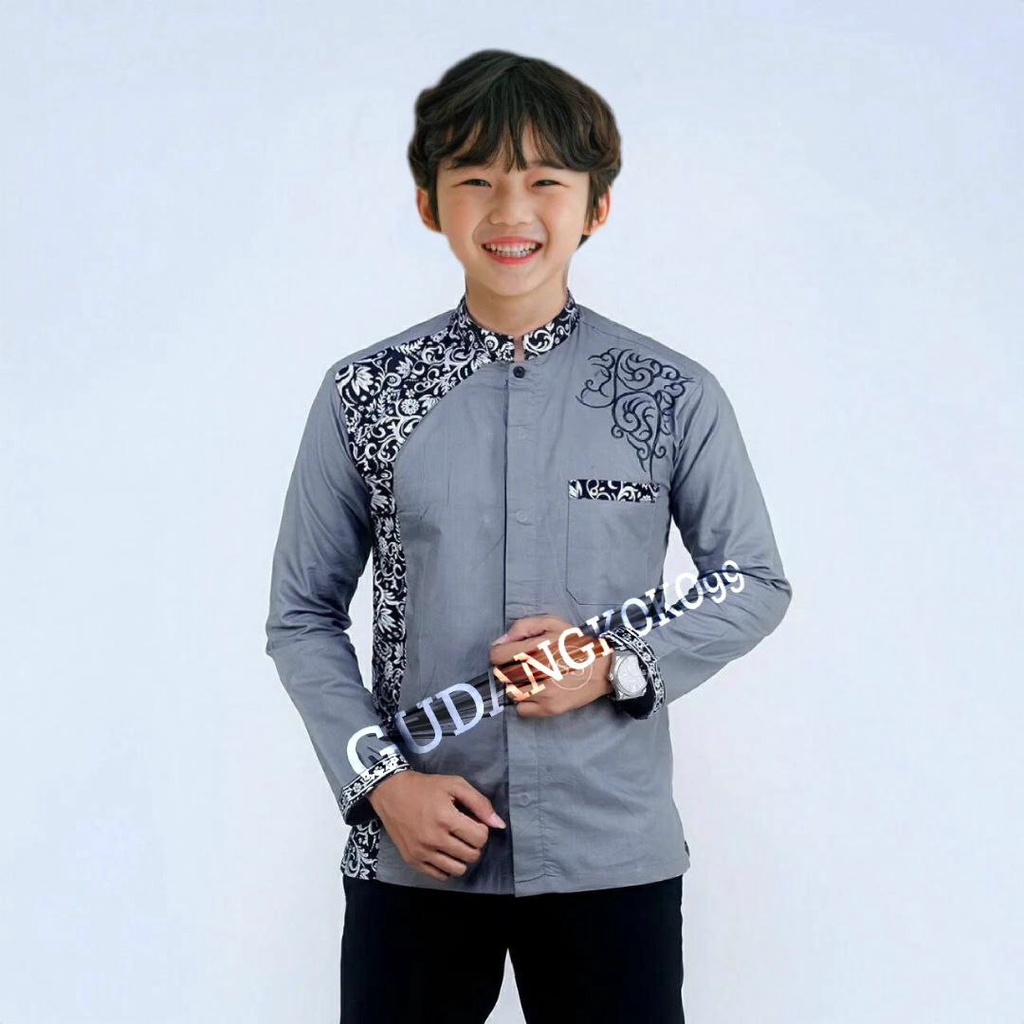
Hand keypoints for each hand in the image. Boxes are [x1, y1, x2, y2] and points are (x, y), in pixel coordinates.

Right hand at [367, 770, 505, 881]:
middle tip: (465, 832)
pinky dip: (447, 866)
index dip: (482, 830)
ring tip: (456, 843)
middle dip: (474, 844)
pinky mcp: (413, 860)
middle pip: (471, 855)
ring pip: (458, 869)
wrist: (391, 793)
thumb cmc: (426, 787)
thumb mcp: (455, 785)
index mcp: (445, 818)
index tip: (474, 822)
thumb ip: (480, 803)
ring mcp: (422, 852)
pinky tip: (444, 852)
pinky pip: (440, 876)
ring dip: (462, 857)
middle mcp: (434, 839)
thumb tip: (499, 825)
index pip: (480, 838)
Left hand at [489, 614, 614, 717]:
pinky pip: (521, 710)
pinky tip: (536, 694)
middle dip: (508, 669)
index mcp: (534, 648)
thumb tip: (500, 643)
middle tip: (523, 667)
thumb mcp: (551, 623)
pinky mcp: (549, 709)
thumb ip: (522, 627)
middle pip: (501, 675)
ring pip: (510, 693)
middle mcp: (535, 672)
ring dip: (516, 686)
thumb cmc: (575, 644)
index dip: (500, 654)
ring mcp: (541, 693)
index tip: (509, 655)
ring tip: (531, 680)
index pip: (496, 656)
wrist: (604, 668)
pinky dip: (524, 703)